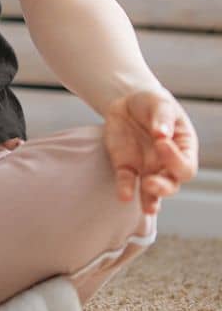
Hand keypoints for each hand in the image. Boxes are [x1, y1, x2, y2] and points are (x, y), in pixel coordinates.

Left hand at [102, 88, 198, 215]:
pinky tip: (124, 196)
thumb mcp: (160, 104)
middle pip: (172, 184)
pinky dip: (126, 189)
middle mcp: (167, 163)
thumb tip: (162, 133)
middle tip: (150, 182)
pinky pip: (127, 182)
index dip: (175, 160)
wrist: (128, 103)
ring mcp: (147, 167)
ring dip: (150, 199)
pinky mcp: (126, 167)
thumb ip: (162, 117)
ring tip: (148, 207)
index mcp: (183, 148)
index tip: (161, 143)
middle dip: (164, 188)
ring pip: (152, 192)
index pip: (186, 165)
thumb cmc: (152, 105)